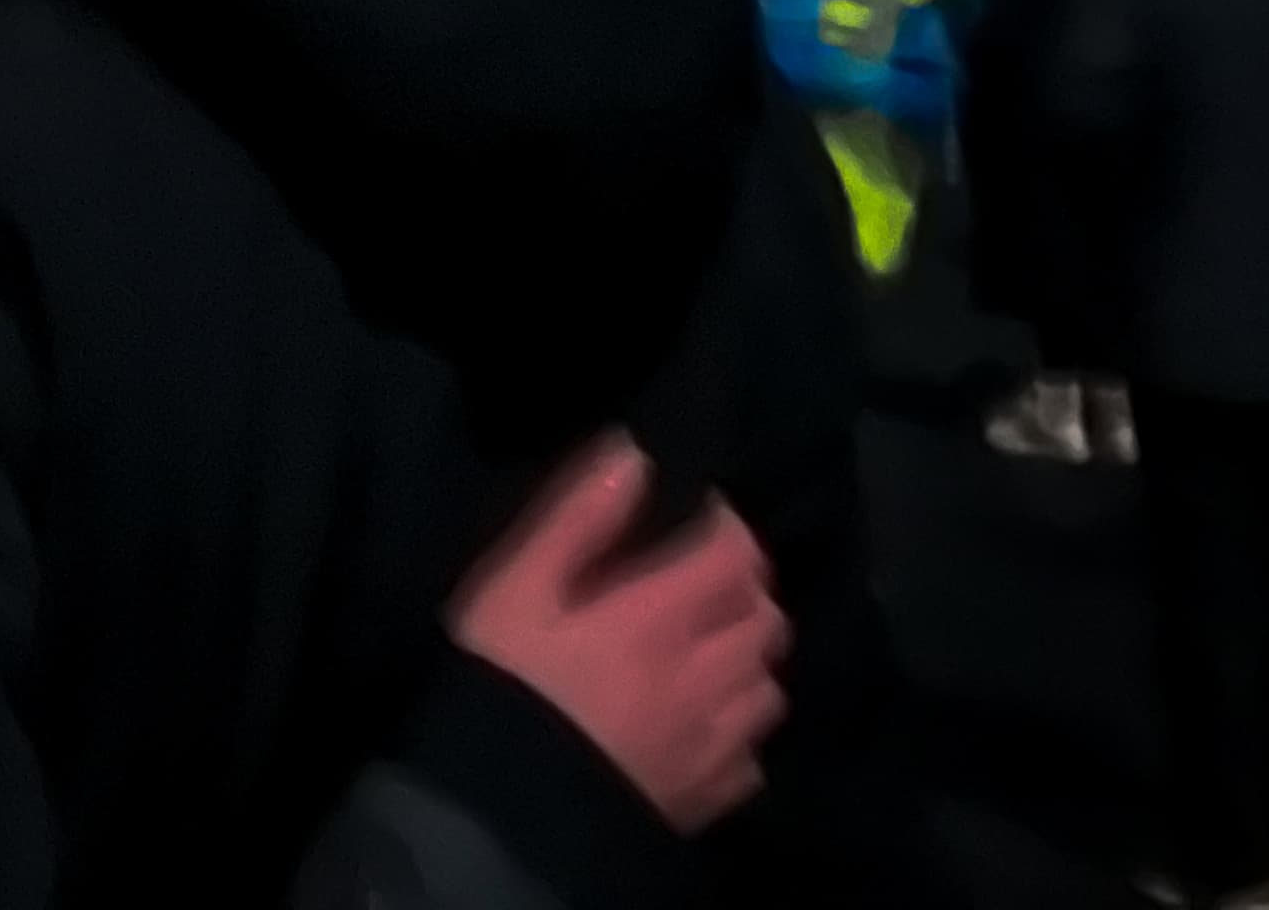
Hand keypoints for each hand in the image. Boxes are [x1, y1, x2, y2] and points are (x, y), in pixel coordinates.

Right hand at [446, 433, 788, 833]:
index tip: (698, 511)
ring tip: (708, 647)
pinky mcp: (709, 797)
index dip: (726, 524)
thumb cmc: (501, 682)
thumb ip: (576, 519)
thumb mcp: (516, 587)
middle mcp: (705, 676)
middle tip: (703, 578)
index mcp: (660, 616)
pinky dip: (739, 725)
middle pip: (765, 617)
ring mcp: (714, 743)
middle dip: (745, 587)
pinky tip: (703, 721)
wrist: (499, 814)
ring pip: (769, 683)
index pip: (735, 553)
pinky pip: (753, 752)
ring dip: (748, 655)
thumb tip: (633, 454)